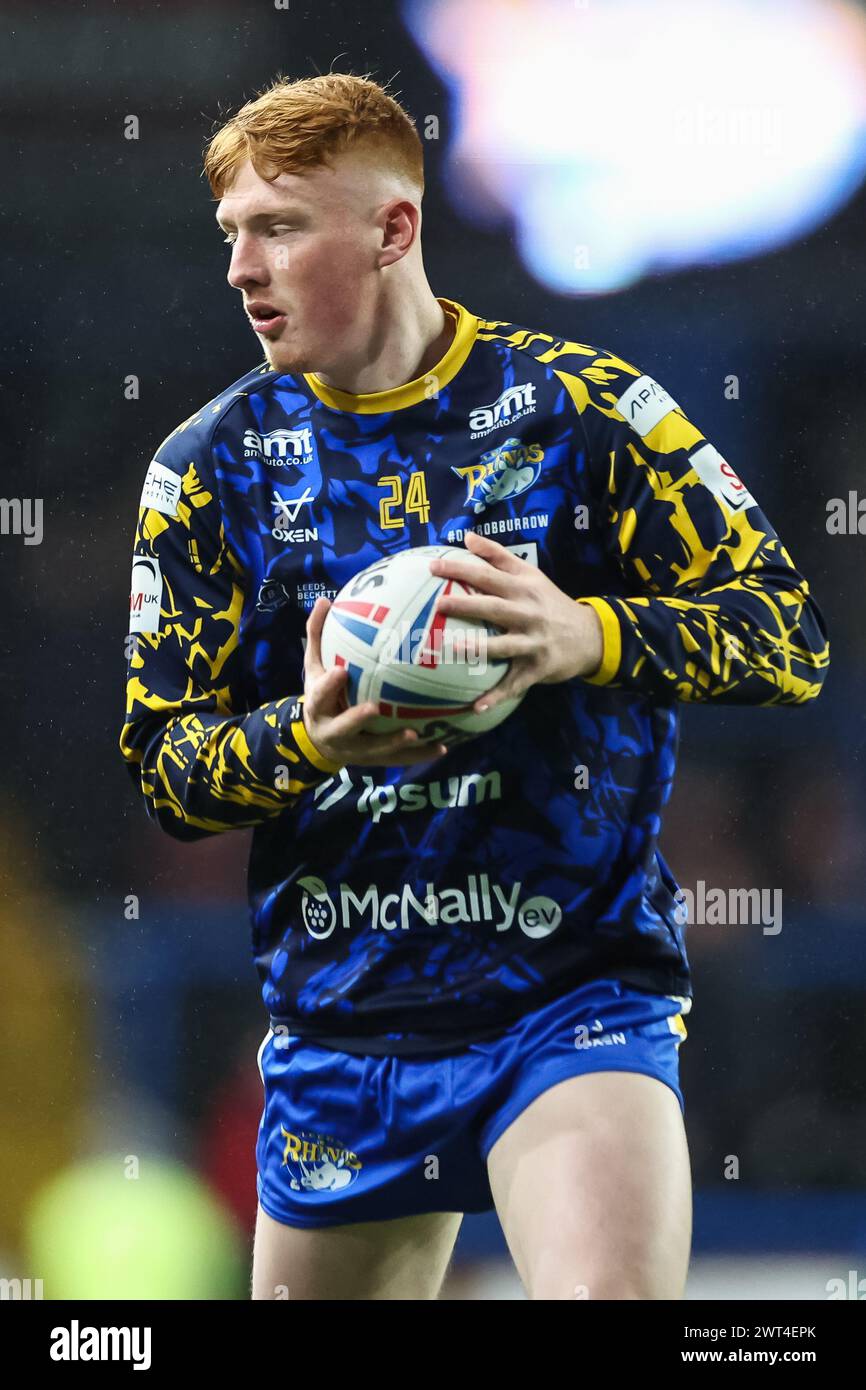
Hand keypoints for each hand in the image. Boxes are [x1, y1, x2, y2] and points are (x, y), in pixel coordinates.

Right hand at [302, 598, 448, 766]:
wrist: (318, 740)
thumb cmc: (321, 694)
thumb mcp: (314, 667)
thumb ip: (317, 635)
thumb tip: (324, 599)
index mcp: (318, 706)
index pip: (319, 695)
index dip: (328, 685)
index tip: (340, 670)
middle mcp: (333, 731)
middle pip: (343, 728)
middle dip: (357, 719)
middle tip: (375, 707)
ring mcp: (354, 749)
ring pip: (373, 749)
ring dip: (393, 743)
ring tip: (414, 734)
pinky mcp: (372, 760)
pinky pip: (397, 759)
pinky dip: (419, 754)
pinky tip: (442, 746)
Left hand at [429, 531, 603, 710]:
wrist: (590, 636)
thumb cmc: (550, 602)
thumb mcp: (531, 574)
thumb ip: (499, 556)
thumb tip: (467, 537)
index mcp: (523, 589)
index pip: (488, 575)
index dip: (461, 570)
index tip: (432, 567)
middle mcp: (528, 613)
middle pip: (493, 608)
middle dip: (466, 605)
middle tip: (438, 605)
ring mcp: (533, 642)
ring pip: (504, 646)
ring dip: (480, 649)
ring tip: (454, 649)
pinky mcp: (537, 668)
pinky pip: (514, 684)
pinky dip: (497, 696)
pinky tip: (475, 706)